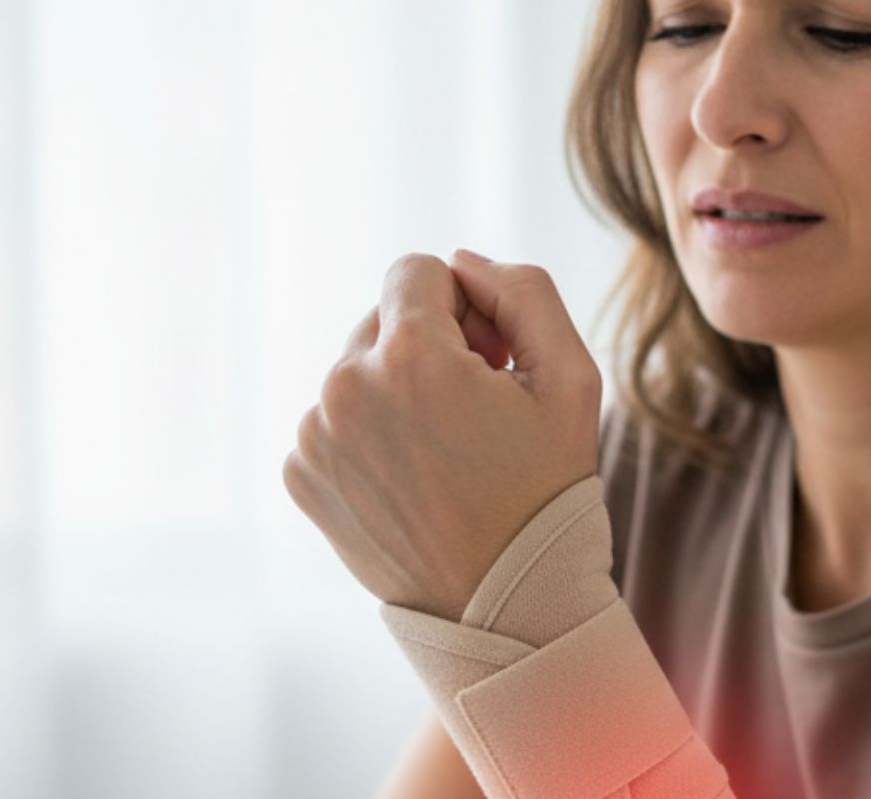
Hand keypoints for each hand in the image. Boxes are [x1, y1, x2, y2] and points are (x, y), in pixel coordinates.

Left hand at [282, 251, 601, 619]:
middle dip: (431, 344)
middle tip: (478, 407)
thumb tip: (462, 262)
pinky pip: (335, 420)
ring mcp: (315, 436)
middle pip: (384, 316)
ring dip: (399, 389)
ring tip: (448, 450)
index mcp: (409, 355)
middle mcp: (345, 387)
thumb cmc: (546, 489)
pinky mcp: (300, 475)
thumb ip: (524, 291)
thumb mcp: (570, 378)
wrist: (503, 608)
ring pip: (358, 369)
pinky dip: (372, 435)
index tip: (491, 358)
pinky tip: (416, 479)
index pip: (418, 269)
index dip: (466, 305)